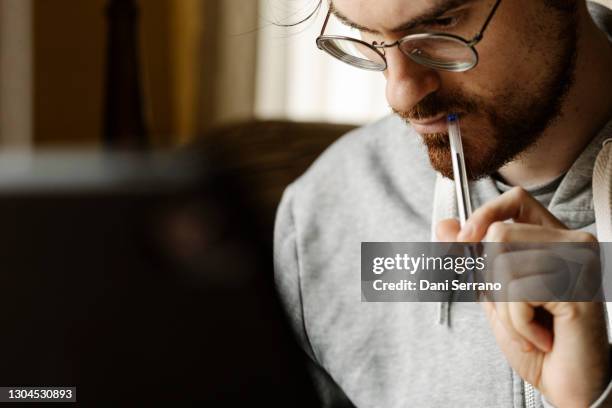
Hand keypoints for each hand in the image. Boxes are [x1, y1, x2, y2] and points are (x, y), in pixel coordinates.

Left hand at [437, 187, 609, 406]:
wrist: (568, 384)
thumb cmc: (534, 340)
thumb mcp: (494, 294)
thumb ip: (472, 259)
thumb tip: (443, 224)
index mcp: (552, 239)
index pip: (516, 200)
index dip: (484, 214)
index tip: (462, 240)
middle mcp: (573, 242)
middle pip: (499, 233)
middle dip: (491, 280)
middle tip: (515, 309)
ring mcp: (580, 262)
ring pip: (504, 263)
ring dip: (505, 308)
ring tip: (530, 328)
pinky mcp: (580, 286)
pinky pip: (519, 292)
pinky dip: (518, 324)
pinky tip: (541, 338)